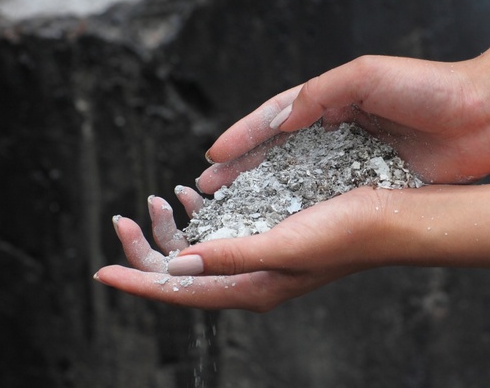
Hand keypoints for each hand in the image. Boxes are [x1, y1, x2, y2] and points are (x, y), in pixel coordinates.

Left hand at [95, 185, 397, 310]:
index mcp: (251, 286)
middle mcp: (250, 277)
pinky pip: (221, 233)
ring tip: (159, 198)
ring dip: (172, 229)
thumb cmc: (344, 234)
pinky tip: (194, 197)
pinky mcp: (269, 236)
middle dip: (148, 248)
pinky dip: (201, 217)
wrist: (387, 220)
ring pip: (199, 251)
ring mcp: (259, 258)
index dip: (139, 281)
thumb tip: (178, 266)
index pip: (181, 291)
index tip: (102, 271)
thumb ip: (231, 257)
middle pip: (183, 272)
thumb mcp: (284, 247)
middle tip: (125, 216)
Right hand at [197, 55, 489, 190]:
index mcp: (332, 99)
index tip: (213, 156)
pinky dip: (306, 210)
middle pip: (279, 153)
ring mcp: (354, 158)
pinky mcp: (374, 182)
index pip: (276, 118)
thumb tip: (278, 118)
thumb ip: (319, 93)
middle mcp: (338, 129)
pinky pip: (331, 197)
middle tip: (209, 190)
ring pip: (300, 179)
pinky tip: (284, 223)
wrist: (488, 114)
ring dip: (266, 193)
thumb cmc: (431, 86)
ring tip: (235, 209)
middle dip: (243, 170)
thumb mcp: (367, 74)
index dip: (243, 136)